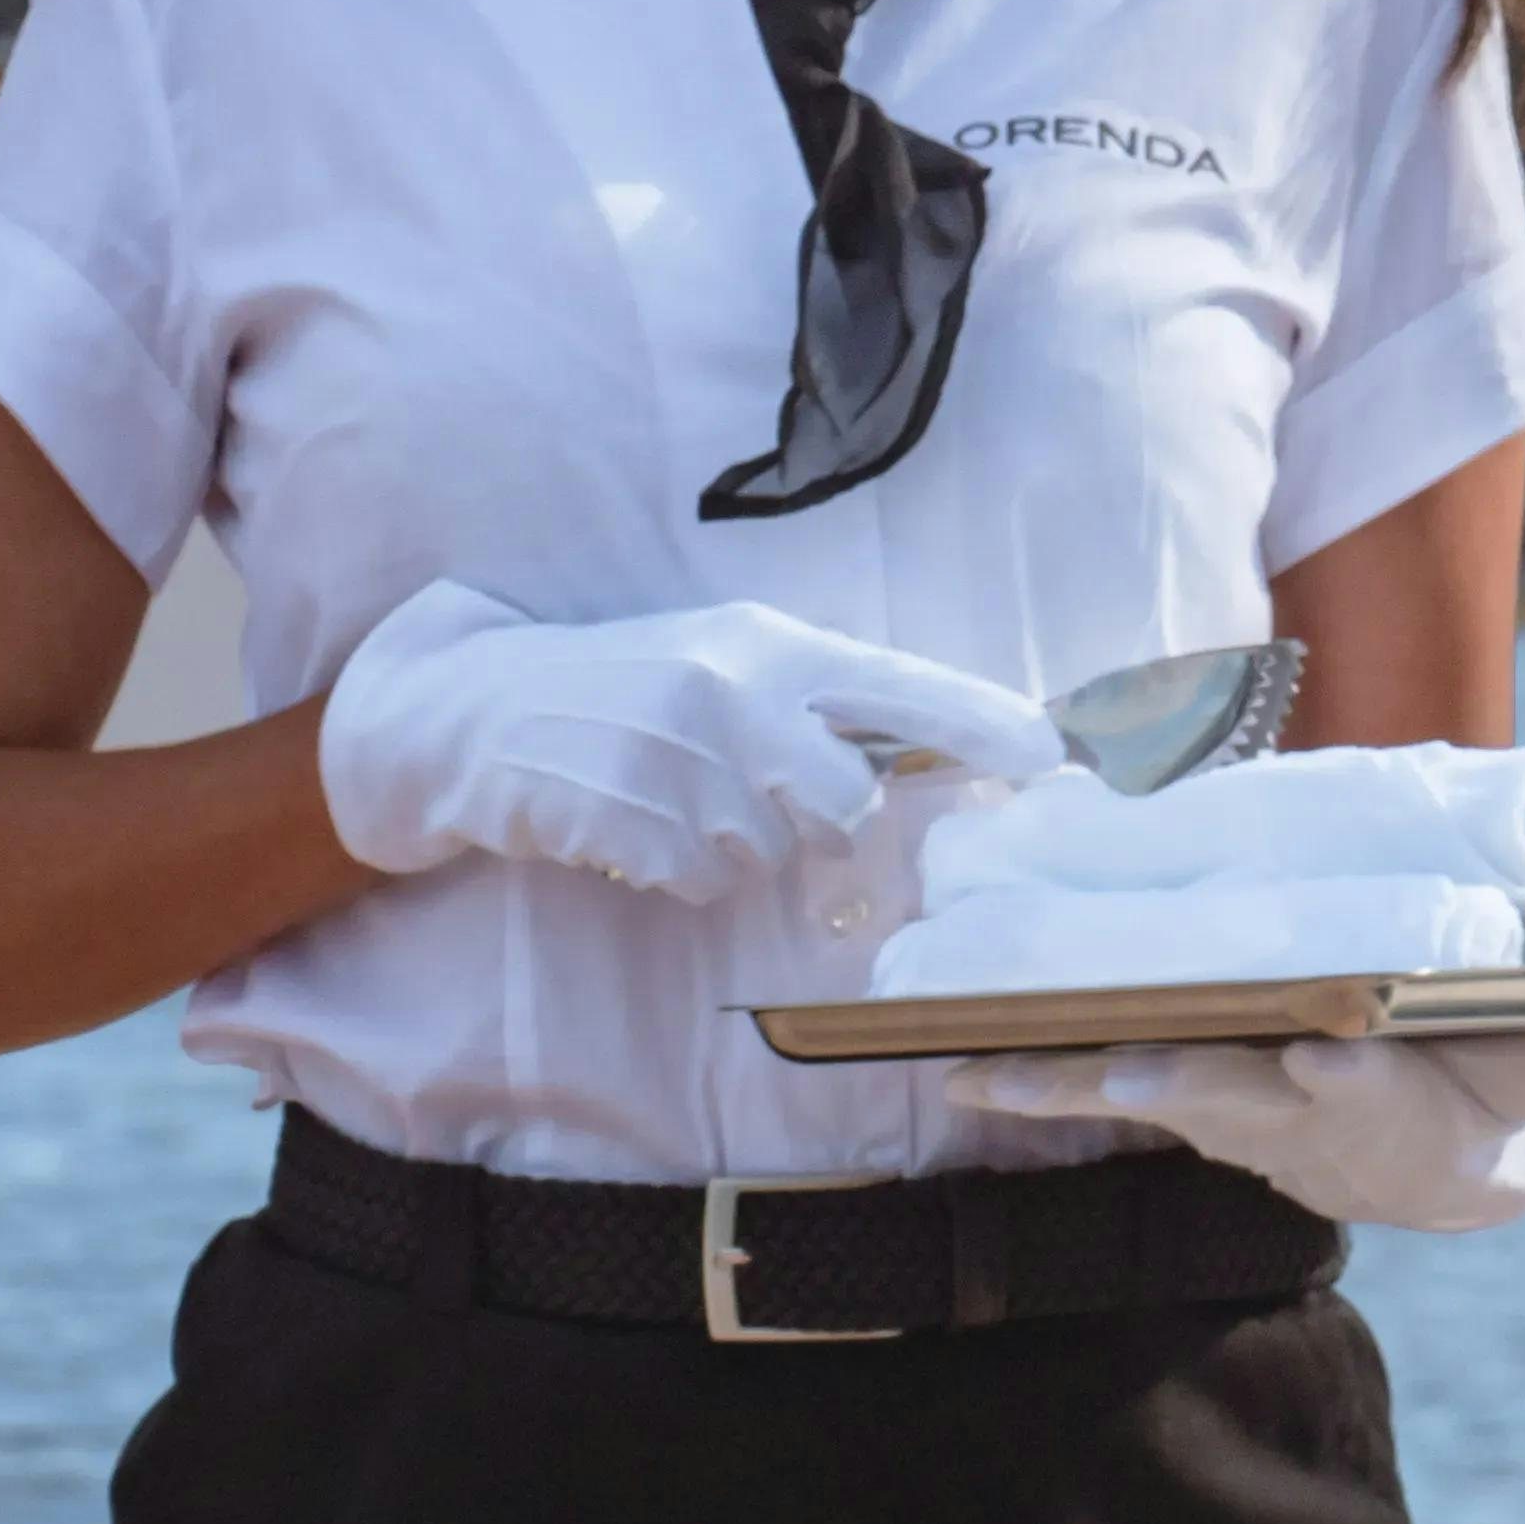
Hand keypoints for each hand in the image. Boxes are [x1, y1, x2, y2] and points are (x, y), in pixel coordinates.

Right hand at [313, 585, 1057, 901]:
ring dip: (728, 841)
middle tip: (746, 788)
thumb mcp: (718, 661)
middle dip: (812, 818)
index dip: (983, 725)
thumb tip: (909, 763)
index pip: (903, 686)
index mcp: (770, 644)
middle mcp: (738, 693)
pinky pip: (701, 879)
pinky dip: (672, 865)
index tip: (1052, 757)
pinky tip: (629, 818)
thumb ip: (808, 702)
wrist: (472, 707)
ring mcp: (685, 758)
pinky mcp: (636, 817)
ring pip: (769, 850)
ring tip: (666, 790)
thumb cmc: (616, 684)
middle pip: (845, 803)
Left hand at [969, 1019, 1524, 1236]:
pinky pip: (1101, 1089)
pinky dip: (1033, 1083)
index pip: (1357, 1088)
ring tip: (979, 1074)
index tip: (1324, 1062)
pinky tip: (956, 1070)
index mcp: (1376, 1096)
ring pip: (1144, 1093)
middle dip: (1181, 1084)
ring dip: (1066, 1088)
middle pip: (1231, 1094)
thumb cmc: (1480, 1099)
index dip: (1337, 1078)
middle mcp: (1290, 1108)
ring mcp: (1229, 1111)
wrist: (1426, 1173)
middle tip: (1128, 1075)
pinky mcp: (1188, 1102)